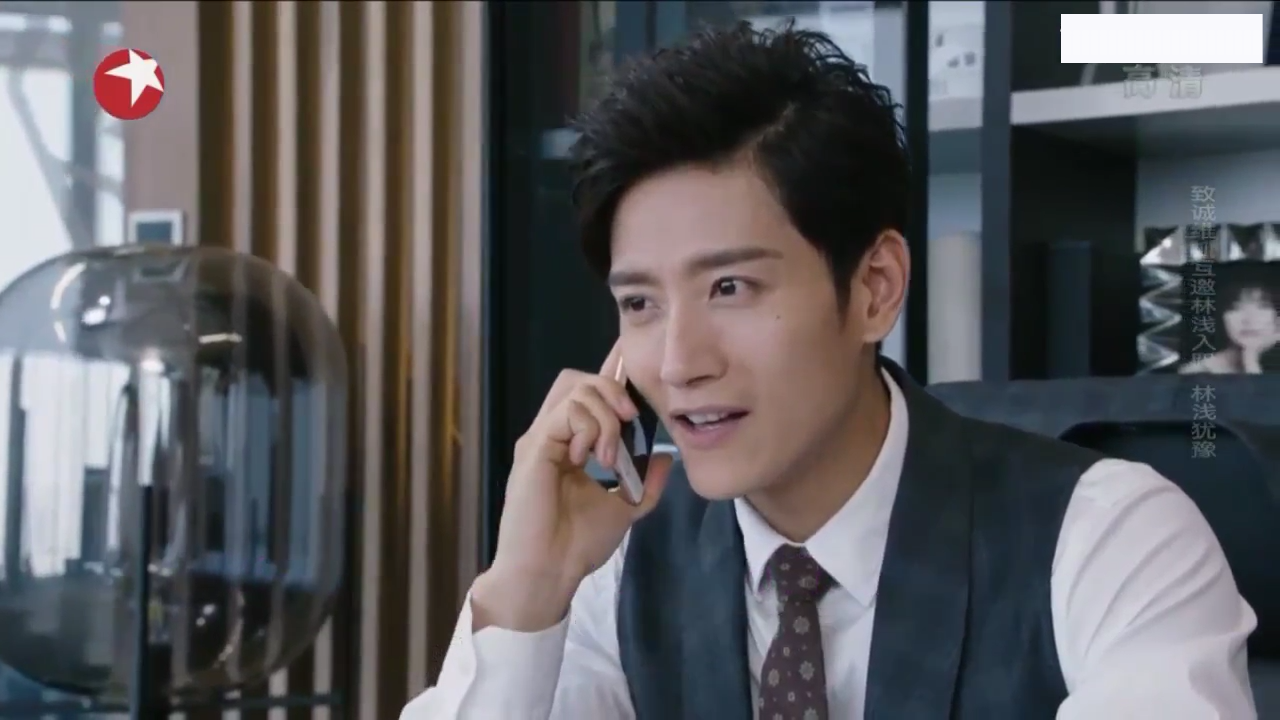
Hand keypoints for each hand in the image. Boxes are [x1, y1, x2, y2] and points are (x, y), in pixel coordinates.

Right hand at [474, 343, 673, 631]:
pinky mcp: (533, 449)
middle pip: (578, 379)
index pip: (586, 392)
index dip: (609, 371)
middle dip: (611, 387)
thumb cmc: (576, 545)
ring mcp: (540, 439)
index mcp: (570, 443)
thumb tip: (668, 459)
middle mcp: (552, 434)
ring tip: (609, 453)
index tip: (631, 360)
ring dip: (604, 413)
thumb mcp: (624, 508)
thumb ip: (645, 483)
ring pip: (574, 389)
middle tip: (630, 418)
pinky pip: (564, 414)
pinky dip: (588, 428)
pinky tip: (593, 457)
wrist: (549, 574)